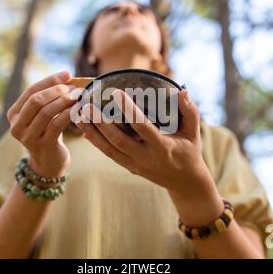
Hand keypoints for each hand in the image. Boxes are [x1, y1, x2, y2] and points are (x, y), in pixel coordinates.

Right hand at [7, 71, 76, 177]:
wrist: (49, 162)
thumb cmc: (49, 132)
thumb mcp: (44, 114)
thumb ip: (49, 97)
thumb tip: (67, 76)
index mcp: (14, 113)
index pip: (31, 91)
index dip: (50, 81)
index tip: (68, 74)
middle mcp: (16, 125)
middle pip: (36, 100)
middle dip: (57, 91)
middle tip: (74, 87)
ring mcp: (28, 137)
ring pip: (46, 112)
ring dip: (64, 101)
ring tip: (78, 95)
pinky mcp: (42, 145)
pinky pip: (56, 125)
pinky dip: (68, 114)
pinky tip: (79, 108)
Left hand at [75, 89, 223, 224]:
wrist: (185, 182)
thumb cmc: (189, 151)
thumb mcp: (194, 132)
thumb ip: (190, 111)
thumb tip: (181, 91)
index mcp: (162, 147)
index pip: (143, 128)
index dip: (129, 111)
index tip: (116, 93)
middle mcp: (146, 158)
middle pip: (118, 141)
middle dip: (101, 124)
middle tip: (87, 105)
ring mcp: (135, 165)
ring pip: (109, 150)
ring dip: (92, 132)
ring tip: (79, 115)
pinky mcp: (129, 167)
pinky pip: (109, 154)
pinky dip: (96, 142)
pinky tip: (84, 129)